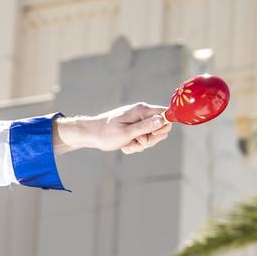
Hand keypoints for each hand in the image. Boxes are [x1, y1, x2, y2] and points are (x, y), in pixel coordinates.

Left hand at [54, 103, 171, 154]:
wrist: (90, 134)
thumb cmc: (105, 133)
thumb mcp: (126, 133)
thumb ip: (145, 127)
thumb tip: (163, 120)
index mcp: (141, 110)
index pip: (166, 115)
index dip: (162, 128)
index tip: (149, 136)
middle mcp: (142, 113)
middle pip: (161, 128)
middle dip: (150, 140)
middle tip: (136, 142)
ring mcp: (138, 121)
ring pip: (151, 136)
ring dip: (141, 144)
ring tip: (127, 144)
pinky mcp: (134, 128)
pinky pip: (143, 139)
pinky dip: (135, 145)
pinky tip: (125, 145)